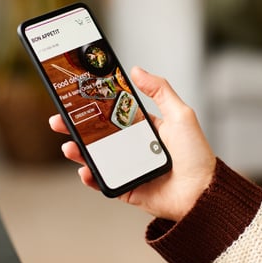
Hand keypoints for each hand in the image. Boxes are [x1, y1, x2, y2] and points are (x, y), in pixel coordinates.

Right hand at [49, 67, 215, 221]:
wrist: (202, 193)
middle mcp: (133, 147)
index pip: (112, 114)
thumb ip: (160, 90)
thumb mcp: (180, 114)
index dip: (94, 107)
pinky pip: (103, 182)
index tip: (77, 99)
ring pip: (97, 157)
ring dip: (79, 151)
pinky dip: (91, 178)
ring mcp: (128, 167)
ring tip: (69, 146)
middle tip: (60, 121)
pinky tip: (84, 170)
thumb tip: (136, 70)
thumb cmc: (195, 153)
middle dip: (77, 128)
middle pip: (99, 135)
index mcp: (143, 128)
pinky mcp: (126, 187)